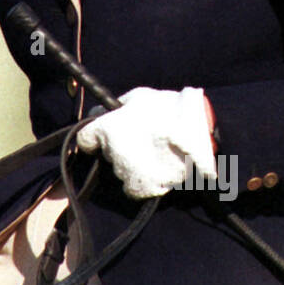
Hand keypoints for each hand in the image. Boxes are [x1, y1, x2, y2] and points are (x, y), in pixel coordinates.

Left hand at [76, 86, 216, 198]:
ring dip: (130, 164)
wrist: (199, 134)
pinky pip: (134, 187)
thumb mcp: (139, 96)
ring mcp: (128, 172)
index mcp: (107, 129)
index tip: (102, 136)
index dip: (93, 136)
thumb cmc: (169, 109)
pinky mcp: (144, 188)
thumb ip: (115, 106)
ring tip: (152, 154)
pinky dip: (141, 181)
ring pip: (120, 170)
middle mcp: (112, 153)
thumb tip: (99, 112)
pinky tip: (156, 169)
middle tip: (139, 139)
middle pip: (106, 153)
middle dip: (117, 147)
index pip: (84, 139)